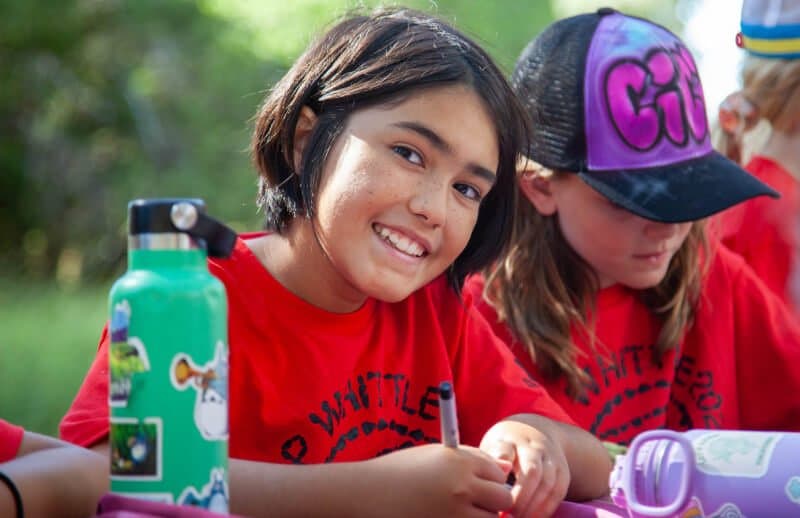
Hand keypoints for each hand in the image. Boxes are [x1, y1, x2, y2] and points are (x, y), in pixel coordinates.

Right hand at [362, 443, 513, 517]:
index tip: (476, 483)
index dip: (490, 479)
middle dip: (494, 502)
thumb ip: (472, 458)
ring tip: (455, 511)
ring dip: (481, 517)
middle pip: (504, 499)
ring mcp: (455, 515)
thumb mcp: (435, 455)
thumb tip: (506, 467)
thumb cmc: (400, 471)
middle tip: (473, 502)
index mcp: (460, 463)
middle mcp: (462, 488)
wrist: (368, 494)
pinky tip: (447, 517)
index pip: (499, 474)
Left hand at [480, 420, 569, 517]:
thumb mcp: (493, 445)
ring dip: (534, 506)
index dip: (500, 468)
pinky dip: (547, 508)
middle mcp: (534, 446)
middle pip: (531, 471)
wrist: (535, 431)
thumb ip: (491, 461)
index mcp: (511, 439)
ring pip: (547, 483)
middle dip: (520, 497)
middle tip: (507, 514)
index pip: (504, 450)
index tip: (495, 487)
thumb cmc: (505, 445)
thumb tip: (491, 480)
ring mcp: (551, 458)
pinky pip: (558, 491)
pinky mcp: (563, 471)